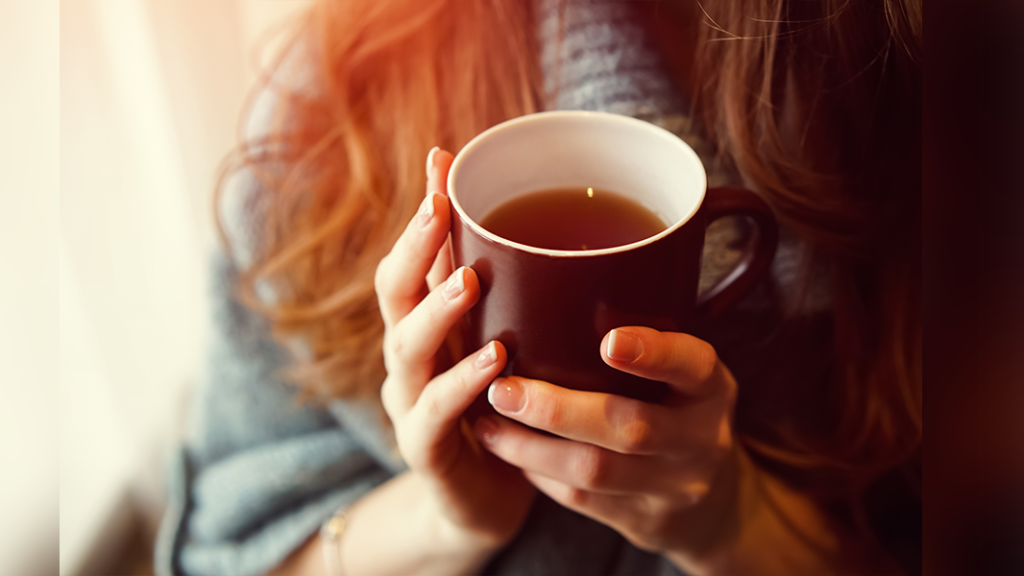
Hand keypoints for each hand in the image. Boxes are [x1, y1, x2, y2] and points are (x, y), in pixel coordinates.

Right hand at [374, 147, 535, 549]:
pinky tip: (494, 362)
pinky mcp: (426, 449)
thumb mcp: (506, 342)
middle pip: (393, 292)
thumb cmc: (502, 408)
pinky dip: (462, 384)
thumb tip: (562, 231)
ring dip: (437, 311)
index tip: (444, 159)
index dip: (423, 211)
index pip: (413, 257)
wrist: (488, 498)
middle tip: (442, 208)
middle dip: (416, 247)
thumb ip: (516, 295)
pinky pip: (435, 414)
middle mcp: (409, 356)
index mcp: (426, 324)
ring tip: (469, 280)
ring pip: (406, 348)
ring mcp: (410, 402)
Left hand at [472, 326, 740, 567]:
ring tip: (488, 422)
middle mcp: (700, 439)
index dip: (654, 353)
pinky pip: (582, 499)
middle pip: (629, 427)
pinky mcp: (642, 521)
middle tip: (504, 388)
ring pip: (595, 471)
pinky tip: (508, 449)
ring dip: (532, 447)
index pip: (693, 365)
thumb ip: (648, 335)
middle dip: (558, 409)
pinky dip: (538, 473)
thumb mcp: (686, 374)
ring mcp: (672, 487)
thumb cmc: (680, 410)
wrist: (713, 506)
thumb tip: (555, 274)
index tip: (609, 340)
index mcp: (711, 388)